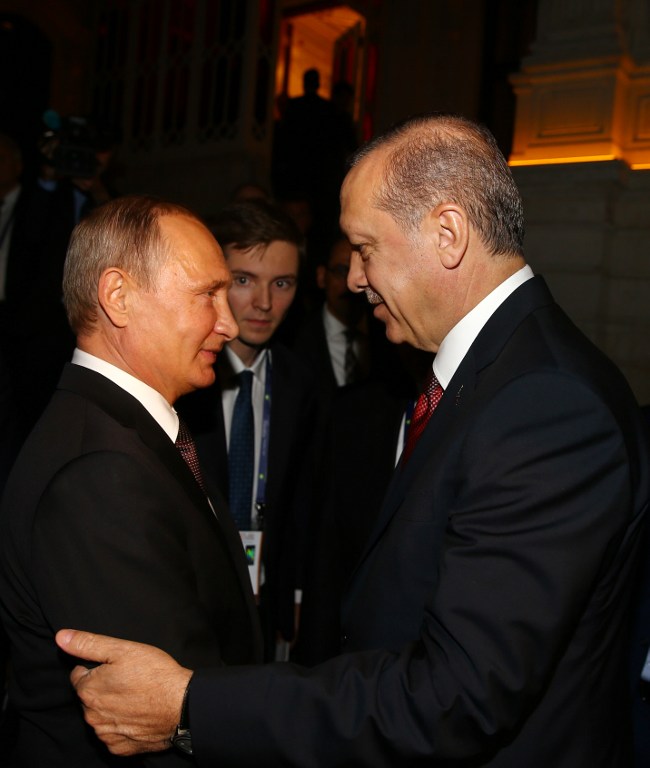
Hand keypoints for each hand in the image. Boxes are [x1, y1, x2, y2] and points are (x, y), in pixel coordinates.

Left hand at [55, 629, 192, 755]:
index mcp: (89, 689)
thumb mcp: (122, 649)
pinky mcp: (120, 747)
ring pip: (100, 716)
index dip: (96, 667)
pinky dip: (121, 725)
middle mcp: (91, 716)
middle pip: (89, 696)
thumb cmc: (154, 674)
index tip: (114, 666)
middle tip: (127, 679)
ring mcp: (105, 734)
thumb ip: (89, 643)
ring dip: (110, 707)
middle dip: (102, 688)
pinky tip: (137, 714)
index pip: (78, 675)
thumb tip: (62, 637)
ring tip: (134, 696)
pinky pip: (113, 734)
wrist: (181, 706)